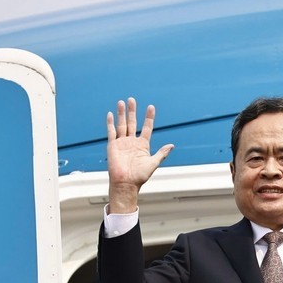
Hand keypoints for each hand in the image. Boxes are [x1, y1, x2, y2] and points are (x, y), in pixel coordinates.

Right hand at [106, 97, 173, 212]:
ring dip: (122, 114)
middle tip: (132, 100)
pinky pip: (111, 132)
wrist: (126, 183)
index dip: (149, 118)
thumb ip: (161, 153)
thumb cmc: (140, 176)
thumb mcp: (153, 163)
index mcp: (143, 145)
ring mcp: (122, 143)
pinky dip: (111, 123)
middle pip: (132, 123)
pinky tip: (111, 114)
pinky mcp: (113, 145)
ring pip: (122, 125)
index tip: (151, 107)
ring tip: (122, 102)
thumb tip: (172, 145)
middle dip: (132, 111)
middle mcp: (132, 142)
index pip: (146, 128)